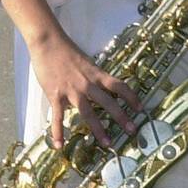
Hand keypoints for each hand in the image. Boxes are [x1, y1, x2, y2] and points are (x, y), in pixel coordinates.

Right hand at [27, 31, 141, 148]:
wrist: (47, 42)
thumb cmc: (66, 50)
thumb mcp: (86, 62)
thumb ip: (93, 76)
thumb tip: (100, 87)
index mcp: (96, 74)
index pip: (119, 86)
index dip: (131, 97)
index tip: (140, 108)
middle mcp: (87, 84)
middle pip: (108, 102)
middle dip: (121, 117)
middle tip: (132, 130)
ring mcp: (71, 91)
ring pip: (88, 113)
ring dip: (99, 129)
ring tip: (107, 143)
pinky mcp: (55, 95)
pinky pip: (58, 117)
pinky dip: (58, 132)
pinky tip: (59, 145)